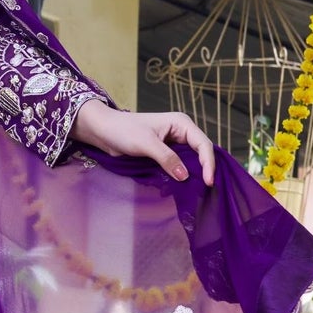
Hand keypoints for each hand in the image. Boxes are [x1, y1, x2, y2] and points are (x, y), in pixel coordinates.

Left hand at [72, 100, 215, 187]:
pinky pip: (179, 164)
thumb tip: (185, 176)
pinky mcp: (165, 152)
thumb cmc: (123, 131)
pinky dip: (182, 174)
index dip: (208, 163)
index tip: (208, 182)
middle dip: (205, 169)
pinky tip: (184, 185)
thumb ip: (167, 159)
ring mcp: (174, 142)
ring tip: (199, 190)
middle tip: (207, 189)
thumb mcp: (146, 144)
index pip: (203, 144)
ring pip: (191, 160)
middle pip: (201, 152)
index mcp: (181, 123)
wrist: (103, 131)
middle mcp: (181, 131)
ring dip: (194, 173)